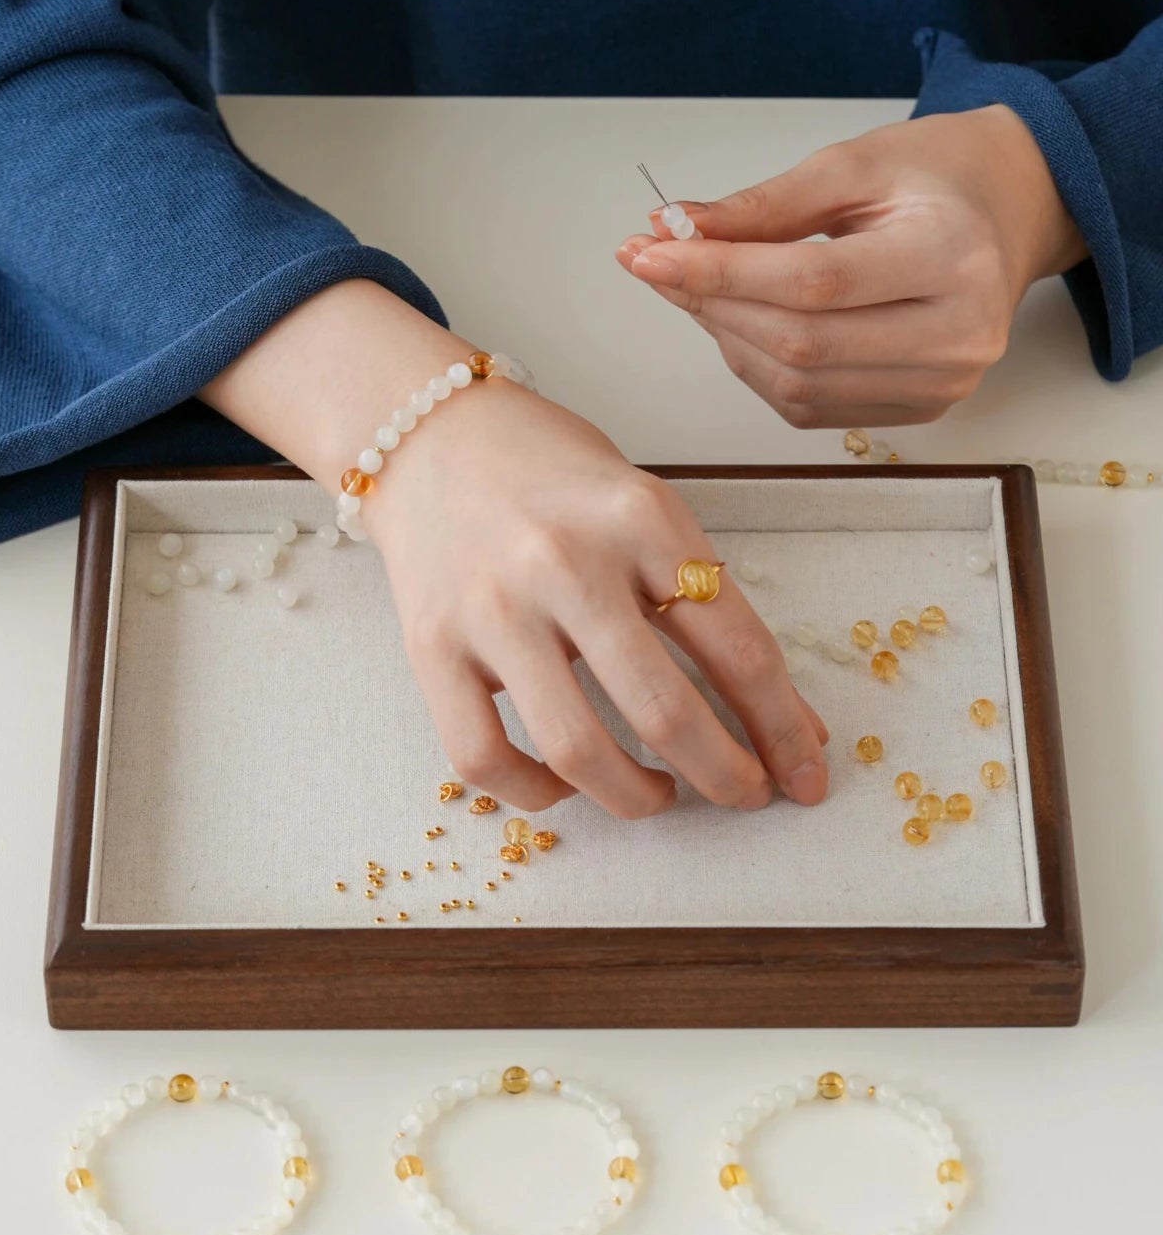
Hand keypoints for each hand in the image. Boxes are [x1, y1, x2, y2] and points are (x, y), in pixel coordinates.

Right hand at [364, 383, 828, 815]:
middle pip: (665, 711)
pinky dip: (535, 795)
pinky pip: (484, 757)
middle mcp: (565, 562)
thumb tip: (786, 721)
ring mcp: (491, 608)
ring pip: (576, 750)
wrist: (431, 435)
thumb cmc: (555, 482)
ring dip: (635, 799)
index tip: (805, 777)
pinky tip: (565, 784)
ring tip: (658, 794)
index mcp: (641, 518)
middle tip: (742, 795)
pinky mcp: (430, 647)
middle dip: (725, 777)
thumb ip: (712, 608)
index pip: (739, 649)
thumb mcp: (649, 516)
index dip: (782, 730)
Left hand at [616, 106, 1086, 428]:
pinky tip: (742, 323)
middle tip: (658, 265)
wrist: (1005, 216)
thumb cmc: (937, 182)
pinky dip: (759, 366)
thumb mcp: (854, 166)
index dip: (721, 273)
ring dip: (727, 339)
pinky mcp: (914, 411)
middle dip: (713, 305)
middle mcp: (956, 337)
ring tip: (697, 289)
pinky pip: (809, 405)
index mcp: (952, 260)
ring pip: (796, 384)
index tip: (650, 252)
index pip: (813, 283)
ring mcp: (938, 386)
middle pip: (801, 342)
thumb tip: (674, 233)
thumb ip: (765, 205)